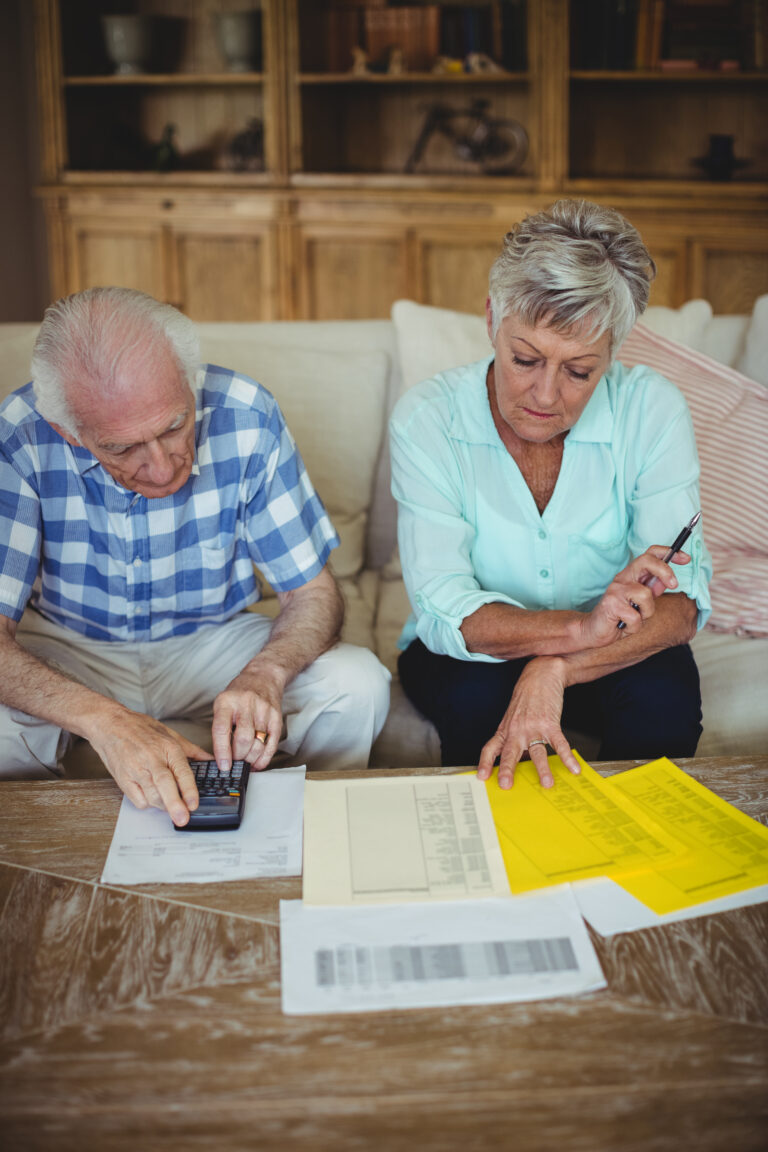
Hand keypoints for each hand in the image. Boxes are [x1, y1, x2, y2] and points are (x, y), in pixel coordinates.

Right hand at [90, 710, 210, 826]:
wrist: (109, 724)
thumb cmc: (139, 728)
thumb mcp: (169, 733)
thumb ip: (191, 750)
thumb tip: (210, 760)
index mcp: (167, 747)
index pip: (181, 771)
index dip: (189, 789)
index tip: (194, 804)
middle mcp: (151, 758)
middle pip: (164, 784)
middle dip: (174, 804)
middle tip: (182, 818)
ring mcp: (135, 769)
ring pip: (151, 795)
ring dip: (163, 805)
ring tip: (170, 806)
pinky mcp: (122, 778)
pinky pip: (137, 799)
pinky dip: (146, 803)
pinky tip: (150, 796)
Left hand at [211, 666, 283, 772]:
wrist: (263, 676)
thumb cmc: (239, 693)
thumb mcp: (223, 703)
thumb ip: (221, 727)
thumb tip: (223, 757)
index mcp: (226, 702)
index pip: (222, 730)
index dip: (222, 751)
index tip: (224, 766)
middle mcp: (245, 704)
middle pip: (243, 739)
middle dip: (239, 757)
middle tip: (236, 763)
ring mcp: (263, 710)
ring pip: (258, 744)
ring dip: (251, 759)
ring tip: (246, 762)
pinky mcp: (276, 717)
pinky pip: (272, 743)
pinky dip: (265, 757)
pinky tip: (258, 762)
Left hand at [476, 657, 580, 788]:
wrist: (540, 676)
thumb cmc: (526, 700)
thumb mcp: (514, 720)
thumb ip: (514, 741)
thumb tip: (518, 765)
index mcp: (505, 730)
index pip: (490, 748)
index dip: (485, 763)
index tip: (481, 777)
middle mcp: (517, 730)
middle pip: (510, 752)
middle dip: (507, 769)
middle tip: (506, 785)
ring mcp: (533, 727)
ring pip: (536, 751)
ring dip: (542, 768)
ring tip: (547, 784)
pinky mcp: (550, 723)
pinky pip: (559, 743)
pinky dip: (567, 757)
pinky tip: (574, 768)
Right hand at [580, 546, 690, 646]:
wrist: (593, 630)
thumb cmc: (619, 616)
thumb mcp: (641, 603)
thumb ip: (652, 591)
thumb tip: (667, 581)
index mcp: (632, 575)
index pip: (649, 554)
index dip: (668, 553)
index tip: (685, 558)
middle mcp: (623, 578)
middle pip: (646, 561)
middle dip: (664, 571)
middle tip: (674, 585)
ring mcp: (615, 590)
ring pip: (646, 595)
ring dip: (646, 612)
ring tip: (634, 618)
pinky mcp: (611, 605)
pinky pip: (636, 617)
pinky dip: (634, 627)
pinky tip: (624, 626)